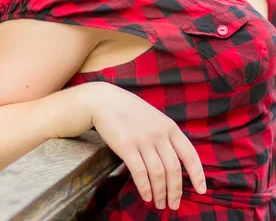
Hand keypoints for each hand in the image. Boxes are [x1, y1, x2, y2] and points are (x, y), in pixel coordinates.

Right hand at [89, 83, 206, 210]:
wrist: (106, 101)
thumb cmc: (131, 111)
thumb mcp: (155, 118)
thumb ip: (166, 136)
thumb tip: (176, 162)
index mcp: (170, 127)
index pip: (189, 154)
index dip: (197, 174)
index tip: (201, 190)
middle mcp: (159, 133)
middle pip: (173, 169)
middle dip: (176, 191)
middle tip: (174, 204)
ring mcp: (143, 140)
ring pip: (158, 174)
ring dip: (160, 193)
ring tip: (159, 204)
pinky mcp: (126, 146)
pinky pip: (140, 173)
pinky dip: (145, 188)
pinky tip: (146, 196)